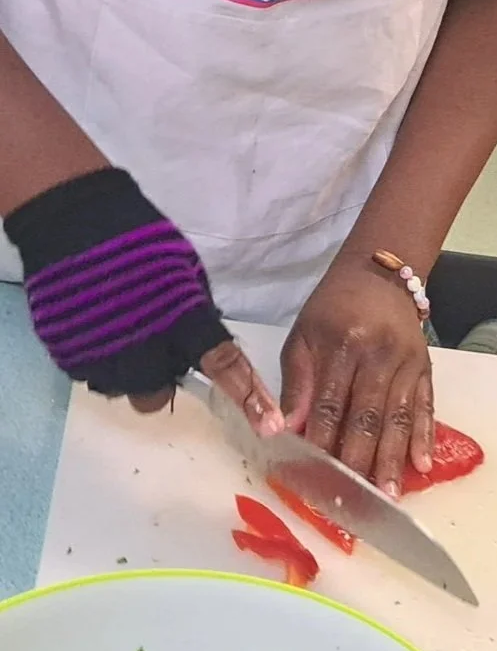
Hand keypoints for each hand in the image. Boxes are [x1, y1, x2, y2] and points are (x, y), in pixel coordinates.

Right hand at [6, 164, 279, 427]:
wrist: (80, 226)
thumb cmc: (144, 243)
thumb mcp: (186, 273)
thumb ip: (195, 315)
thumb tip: (200, 342)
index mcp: (185, 322)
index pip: (225, 366)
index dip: (249, 396)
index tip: (270, 424)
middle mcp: (147, 349)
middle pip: (160, 395)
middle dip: (163, 377)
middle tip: (155, 345)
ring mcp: (105, 357)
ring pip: (125, 389)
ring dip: (130, 370)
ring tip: (123, 331)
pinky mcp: (72, 357)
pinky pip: (95, 374)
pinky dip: (102, 358)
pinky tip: (101, 327)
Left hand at [281, 257, 433, 493]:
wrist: (380, 272)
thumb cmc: (333, 307)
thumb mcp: (303, 335)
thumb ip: (297, 383)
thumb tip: (287, 430)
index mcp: (344, 345)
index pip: (330, 405)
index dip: (322, 444)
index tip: (312, 480)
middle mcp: (381, 355)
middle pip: (369, 417)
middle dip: (360, 462)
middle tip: (353, 501)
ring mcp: (409, 362)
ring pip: (400, 418)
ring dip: (394, 459)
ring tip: (389, 495)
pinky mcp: (427, 366)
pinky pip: (427, 405)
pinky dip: (425, 436)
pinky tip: (423, 464)